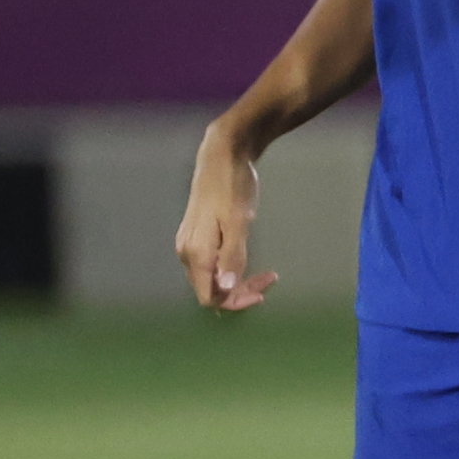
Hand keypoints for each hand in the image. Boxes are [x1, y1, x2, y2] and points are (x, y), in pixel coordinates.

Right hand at [176, 128, 271, 311]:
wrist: (222, 157)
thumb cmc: (232, 186)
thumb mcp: (239, 222)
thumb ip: (232, 256)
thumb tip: (226, 287)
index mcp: (196, 253)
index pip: (210, 296)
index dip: (234, 302)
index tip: (262, 294)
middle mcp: (187, 253)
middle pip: (211, 290)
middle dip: (240, 292)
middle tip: (270, 278)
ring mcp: (191, 245)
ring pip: (213, 278)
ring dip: (238, 281)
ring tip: (267, 274)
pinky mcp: (198, 237)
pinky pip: (213, 265)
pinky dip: (232, 269)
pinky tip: (251, 263)